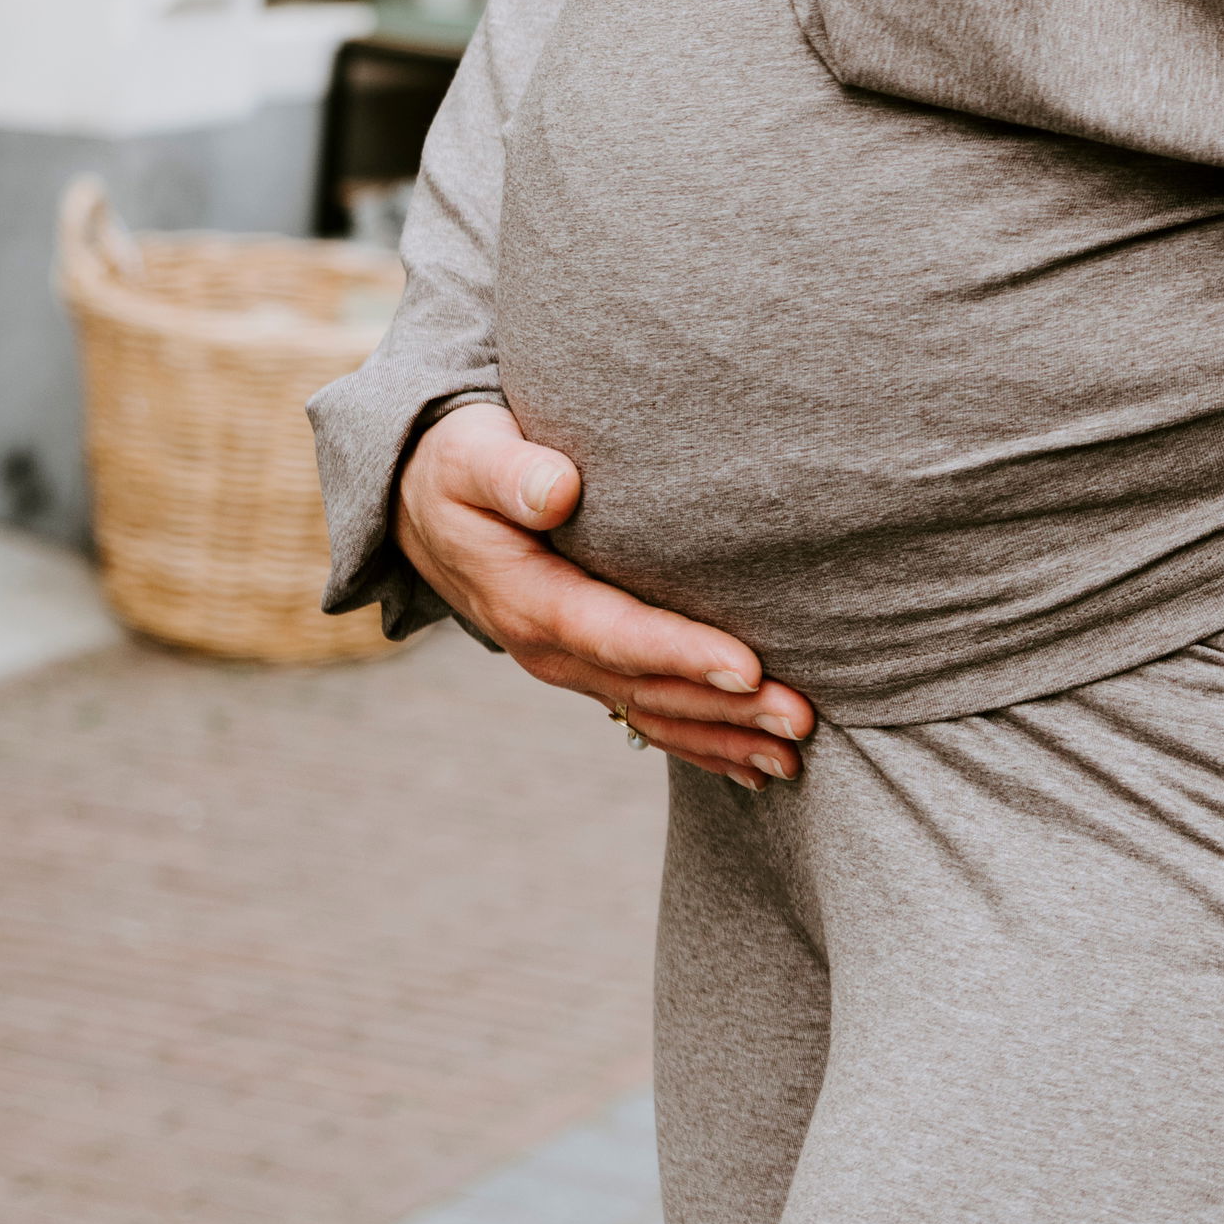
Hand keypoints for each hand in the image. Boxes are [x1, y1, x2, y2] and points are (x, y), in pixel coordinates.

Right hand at [395, 400, 813, 785]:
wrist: (421, 507)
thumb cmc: (457, 466)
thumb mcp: (470, 458)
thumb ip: (512, 473)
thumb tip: (560, 488)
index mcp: (529, 600)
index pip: (617, 635)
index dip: (683, 653)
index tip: (748, 668)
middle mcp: (551, 648)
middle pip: (650, 690)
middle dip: (728, 710)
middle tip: (801, 719)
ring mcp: (570, 666)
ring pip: (655, 715)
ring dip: (726, 738)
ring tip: (794, 755)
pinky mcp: (589, 665)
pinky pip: (648, 717)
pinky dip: (702, 744)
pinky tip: (754, 766)